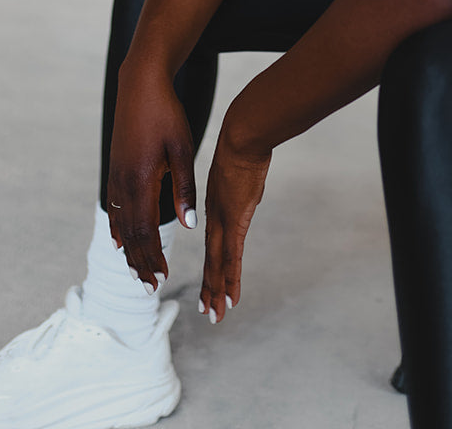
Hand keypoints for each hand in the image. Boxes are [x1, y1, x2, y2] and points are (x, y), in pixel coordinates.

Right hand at [106, 66, 197, 291]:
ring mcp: (116, 175)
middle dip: (140, 262)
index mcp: (141, 180)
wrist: (140, 84)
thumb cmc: (166, 114)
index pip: (146, 231)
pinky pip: (113, 206)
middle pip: (131, 233)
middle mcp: (123, 182)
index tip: (161, 278)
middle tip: (149, 287)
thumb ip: (184, 189)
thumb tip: (188, 225)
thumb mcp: (182, 149)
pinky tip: (119, 241)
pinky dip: (117, 228)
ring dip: (129, 249)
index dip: (152, 257)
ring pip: (120, 223)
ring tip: (137, 271)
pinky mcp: (115, 167)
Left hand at [199, 114, 271, 323]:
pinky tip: (230, 299)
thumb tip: (245, 185)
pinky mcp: (235, 222)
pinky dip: (230, 281)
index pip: (213, 243)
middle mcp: (216, 217)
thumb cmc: (242, 143)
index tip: (209, 284)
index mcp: (216, 205)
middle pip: (212, 259)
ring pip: (219, 265)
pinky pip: (232, 259)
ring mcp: (224, 221)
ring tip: (214, 315)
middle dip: (210, 287)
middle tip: (206, 311)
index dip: (211, 266)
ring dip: (217, 292)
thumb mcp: (238, 167)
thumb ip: (239, 184)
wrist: (241, 137)